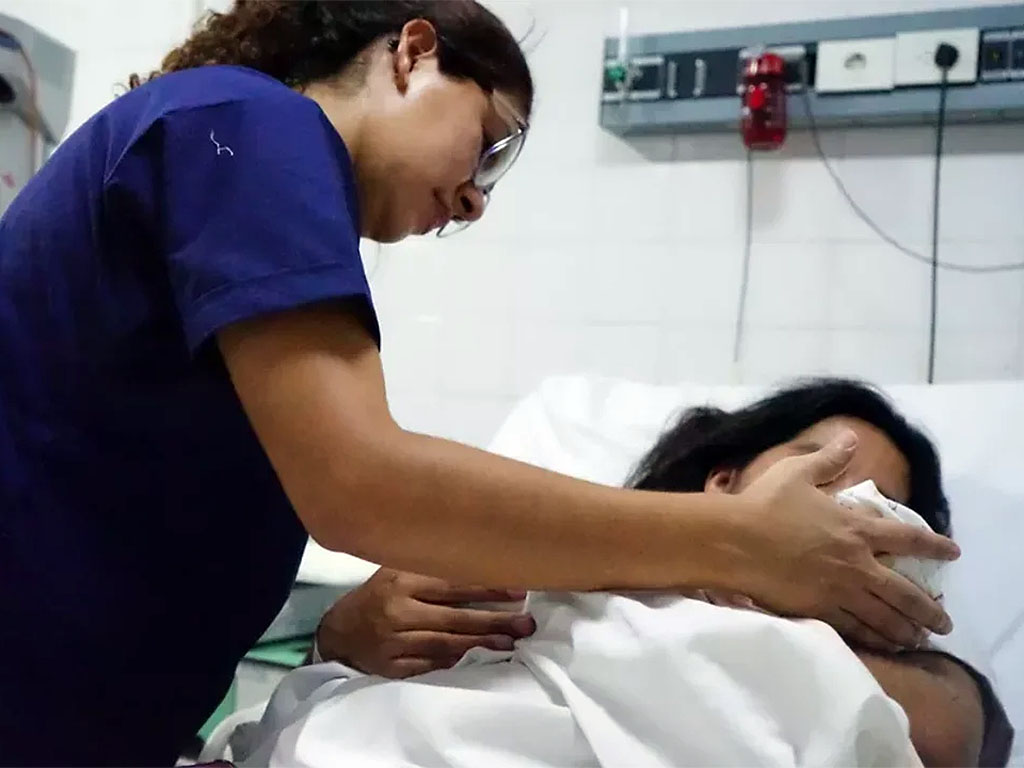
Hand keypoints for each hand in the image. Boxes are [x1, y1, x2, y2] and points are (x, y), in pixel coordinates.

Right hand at [315, 568, 534, 677]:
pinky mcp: (392, 667)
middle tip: (526, 624)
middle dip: (494, 621)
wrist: (338, 633)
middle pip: (455, 618)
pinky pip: (430, 666)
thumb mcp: (395, 572)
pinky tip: (477, 661)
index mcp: (402, 582)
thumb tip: (480, 565)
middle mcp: (399, 611)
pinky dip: (454, 663)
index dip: (488, 588)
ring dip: (481, 645)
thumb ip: (430, 569)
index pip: (453, 585)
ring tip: (509, 644)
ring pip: (446, 644)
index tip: (519, 591)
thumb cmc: (376, 596)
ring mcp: (395, 642)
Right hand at [734, 431, 958, 651]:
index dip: (935, 545)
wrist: (735, 540)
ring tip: (919, 640)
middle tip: (946, 623)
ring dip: (907, 630)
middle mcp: (856, 563)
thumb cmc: (765, 503)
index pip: (907, 538)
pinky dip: (875, 640)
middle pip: (905, 592)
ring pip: (884, 617)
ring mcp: (839, 590)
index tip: (954, 552)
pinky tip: (884, 646)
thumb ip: (828, 459)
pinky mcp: (818, 610)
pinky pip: (855, 630)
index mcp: (855, 528)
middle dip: (929, 609)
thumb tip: (850, 437)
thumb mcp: (797, 473)